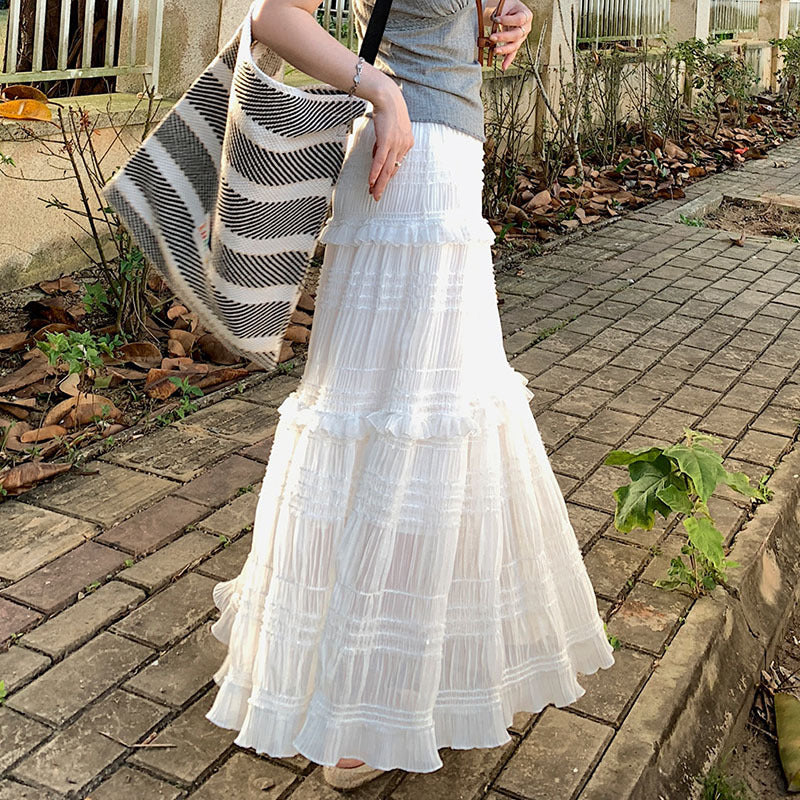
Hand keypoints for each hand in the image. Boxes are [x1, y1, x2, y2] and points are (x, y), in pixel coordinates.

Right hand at [368, 80, 413, 201]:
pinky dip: (375, 172)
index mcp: (407, 143)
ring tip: (374, 193)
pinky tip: (372, 181)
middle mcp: (404, 145)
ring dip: (379, 183)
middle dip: (383, 185)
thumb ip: (385, 142)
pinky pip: (380, 160)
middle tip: (377, 196)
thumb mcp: (390, 129)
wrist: (387, 97)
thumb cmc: (388, 110)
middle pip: (392, 170)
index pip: (396, 164)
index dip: (387, 176)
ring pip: (387, 169)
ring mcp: (396, 144)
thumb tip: (377, 154)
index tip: (380, 184)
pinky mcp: (387, 141)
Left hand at [489, 0, 532, 70]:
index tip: (496, 19)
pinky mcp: (516, 44)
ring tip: (495, 51)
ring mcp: (521, 37)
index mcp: (526, 15)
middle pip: (517, 34)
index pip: (518, 20)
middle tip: (492, 37)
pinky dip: (508, 60)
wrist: (509, 9)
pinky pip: (513, 53)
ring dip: (504, 49)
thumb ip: (501, 12)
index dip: (507, 20)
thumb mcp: (506, 6)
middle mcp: (526, 28)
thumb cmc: (508, 6)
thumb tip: (492, 18)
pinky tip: (504, 66)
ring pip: (515, 45)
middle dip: (504, 37)